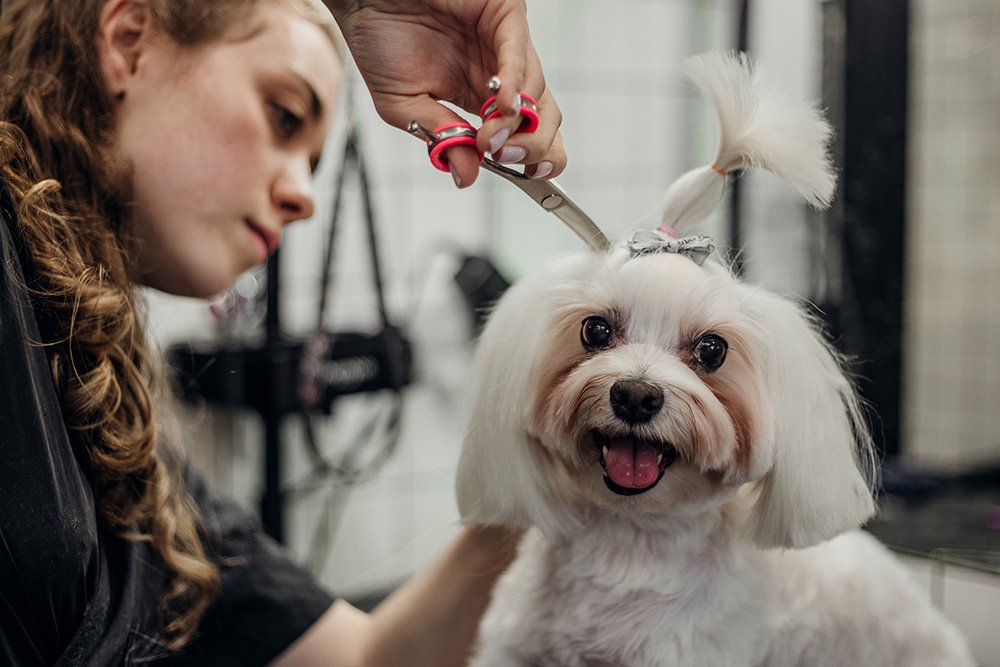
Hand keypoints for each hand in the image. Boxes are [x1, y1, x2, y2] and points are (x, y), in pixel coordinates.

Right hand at [326, 0, 565, 187]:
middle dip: (534, 146)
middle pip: (544, 117)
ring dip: (516, 122)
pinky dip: (513, 83)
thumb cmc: (380, 44)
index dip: (536, 156)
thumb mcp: (404, 107)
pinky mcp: (502, 13)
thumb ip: (441, 138)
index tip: (526, 174)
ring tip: (488, 136)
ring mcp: (504, 44)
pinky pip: (518, 52)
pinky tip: (501, 104)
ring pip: (536, 90)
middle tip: (506, 159)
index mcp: (481, 97)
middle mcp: (499, 73)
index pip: (526, 134)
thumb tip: (466, 177)